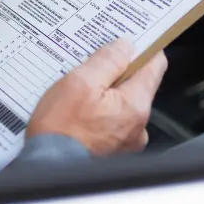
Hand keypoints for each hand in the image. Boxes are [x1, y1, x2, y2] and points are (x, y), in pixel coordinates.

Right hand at [27, 40, 167, 155]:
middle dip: (117, 70)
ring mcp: (127, 138)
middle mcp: (138, 123)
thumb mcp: (81, 82)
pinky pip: (113, 117)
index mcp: (136, 104)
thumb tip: (126, 46)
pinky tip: (80, 106)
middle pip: (138, 83)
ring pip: (123, 100)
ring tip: (81, 86)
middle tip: (93, 62)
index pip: (156, 65)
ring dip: (106, 90)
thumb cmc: (61, 129)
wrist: (47, 166)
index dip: (144, 47)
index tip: (130, 37)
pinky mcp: (113, 147)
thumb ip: (107, 61)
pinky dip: (101, 108)